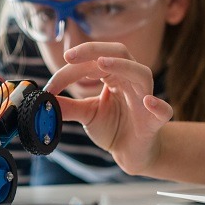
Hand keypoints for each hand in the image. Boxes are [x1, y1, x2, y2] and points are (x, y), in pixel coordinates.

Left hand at [45, 42, 172, 174]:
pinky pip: (163, 110)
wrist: (132, 153)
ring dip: (122, 66)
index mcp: (115, 76)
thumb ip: (67, 106)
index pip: (92, 63)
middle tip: (69, 56)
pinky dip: (157, 105)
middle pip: (119, 53)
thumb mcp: (86, 114)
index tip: (49, 85)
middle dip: (94, 50)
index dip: (69, 71)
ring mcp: (146, 99)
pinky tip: (147, 102)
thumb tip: (41, 100)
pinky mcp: (155, 122)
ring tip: (102, 64)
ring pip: (141, 74)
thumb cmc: (113, 128)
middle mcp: (131, 81)